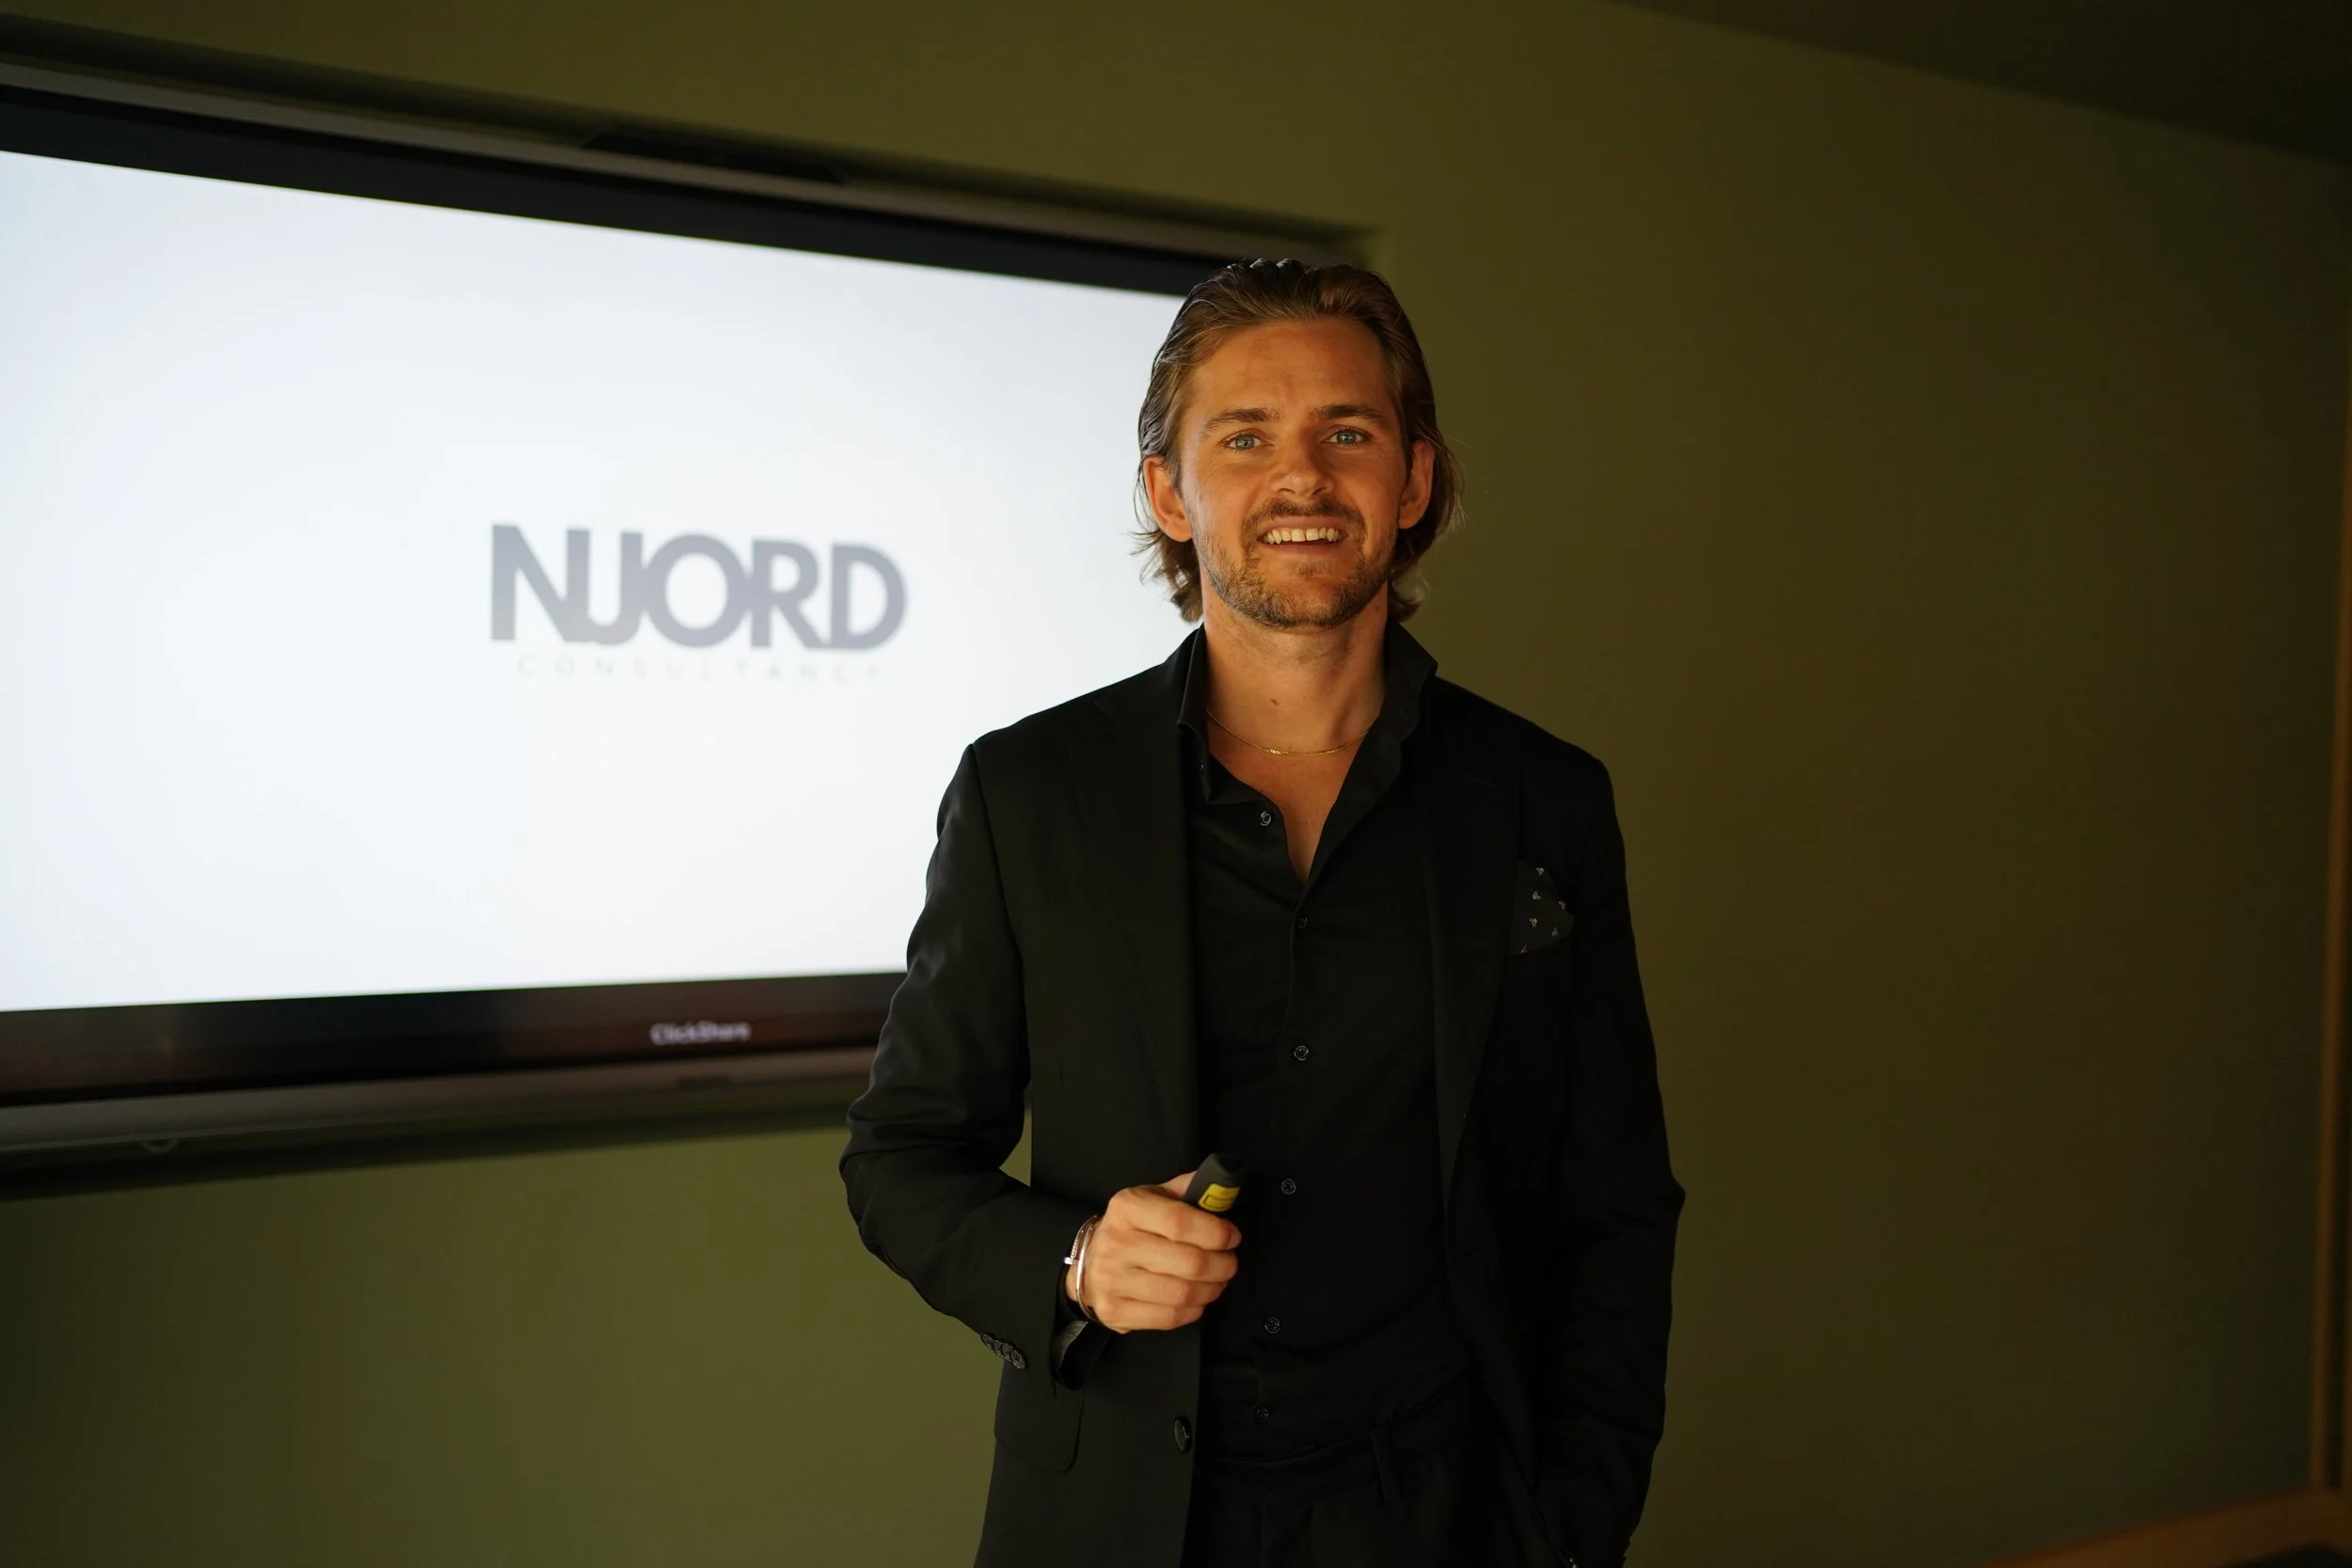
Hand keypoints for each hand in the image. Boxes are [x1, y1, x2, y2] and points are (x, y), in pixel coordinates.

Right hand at [1066, 1171, 1240, 1332]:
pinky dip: (1193, 1311)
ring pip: (1182, 1294)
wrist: (1092, 1263)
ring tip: (1217, 1281)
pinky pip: (1169, 1318)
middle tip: (1230, 1263)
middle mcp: (1115, 1243)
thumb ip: (1188, 1190)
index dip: (1216, 1233)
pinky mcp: (1114, 1312)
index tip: (1233, 1237)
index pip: (1180, 1222)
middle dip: (1222, 1265)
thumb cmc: (1133, 1227)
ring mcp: (1111, 1280)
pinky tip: (1196, 1299)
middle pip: (1189, 1262)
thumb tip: (1222, 1189)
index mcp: (1127, 1207)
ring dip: (1211, 1289)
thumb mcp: (1155, 1197)